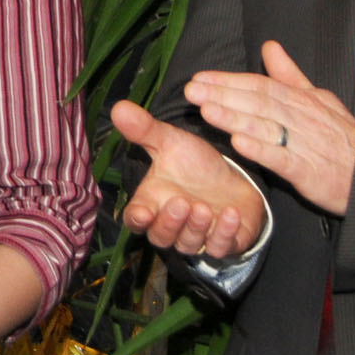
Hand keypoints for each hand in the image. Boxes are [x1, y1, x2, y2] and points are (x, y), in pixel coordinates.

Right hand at [112, 99, 264, 256]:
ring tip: (204, 207)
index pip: (136, 219)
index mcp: (153, 204)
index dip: (138, 219)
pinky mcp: (224, 242)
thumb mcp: (172, 143)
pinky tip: (231, 213)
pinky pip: (220, 248)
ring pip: (189, 244)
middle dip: (170, 223)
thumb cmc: (195, 164)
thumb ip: (145, 130)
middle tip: (181, 202)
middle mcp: (173, 226)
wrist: (234, 176)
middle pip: (161, 236)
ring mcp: (198, 237)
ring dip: (196, 228)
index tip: (143, 212)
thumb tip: (119, 107)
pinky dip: (224, 233)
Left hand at [187, 40, 354, 215]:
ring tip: (206, 111)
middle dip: (223, 95)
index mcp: (302, 100)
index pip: (260, 86)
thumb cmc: (342, 138)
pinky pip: (282, 159)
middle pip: (258, 102)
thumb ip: (290, 75)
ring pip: (266, 127)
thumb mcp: (319, 99)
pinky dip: (261, 150)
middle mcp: (301, 118)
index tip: (200, 78)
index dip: (229, 81)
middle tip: (192, 90)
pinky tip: (239, 143)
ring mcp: (305, 144)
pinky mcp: (309, 171)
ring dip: (235, 118)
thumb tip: (269, 46)